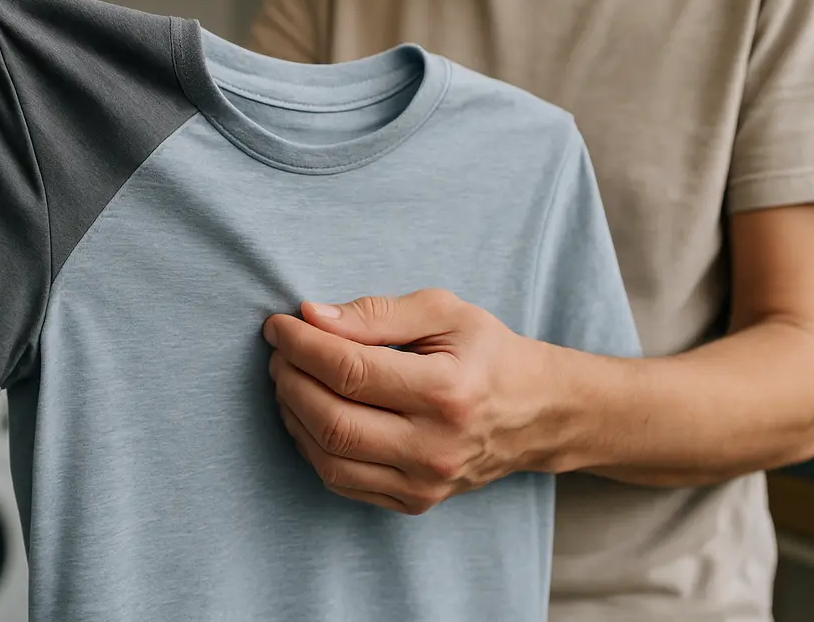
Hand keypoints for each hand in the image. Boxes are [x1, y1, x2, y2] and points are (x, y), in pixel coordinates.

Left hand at [263, 289, 578, 514]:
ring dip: (293, 414)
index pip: (350, 372)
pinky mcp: (413, 501)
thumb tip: (311, 317)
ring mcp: (424, 482)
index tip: (279, 325)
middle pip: (332, 421)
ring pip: (328, 458)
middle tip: (280, 352)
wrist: (534, 413)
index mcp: (447, 392)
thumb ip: (375, 314)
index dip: (302, 346)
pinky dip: (312, 445)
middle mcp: (435, 447)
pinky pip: (340, 481)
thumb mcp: (443, 312)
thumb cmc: (486, 353)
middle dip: (290, 380)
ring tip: (290, 378)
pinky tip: (310, 412)